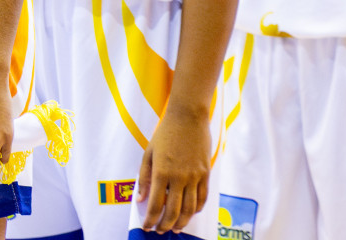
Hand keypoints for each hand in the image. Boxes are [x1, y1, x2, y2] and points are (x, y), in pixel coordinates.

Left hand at [138, 105, 210, 232]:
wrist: (188, 117)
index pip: (155, 204)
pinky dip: (196, 209)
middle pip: (174, 212)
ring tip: (174, 228)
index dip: (150, 219)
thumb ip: (144, 177)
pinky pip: (203, 198)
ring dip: (182, 222)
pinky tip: (190, 213)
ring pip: (190, 209)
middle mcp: (179, 177)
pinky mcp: (206, 173)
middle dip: (165, 225)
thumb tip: (140, 199)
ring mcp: (194, 176)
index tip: (147, 227)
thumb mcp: (148, 153)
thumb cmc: (165, 133)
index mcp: (161, 172)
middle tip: (160, 231)